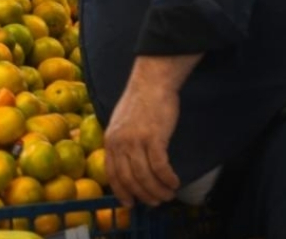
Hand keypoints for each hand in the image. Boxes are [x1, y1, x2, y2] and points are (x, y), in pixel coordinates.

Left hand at [104, 80, 180, 206]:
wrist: (151, 82)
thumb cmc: (139, 102)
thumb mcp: (120, 123)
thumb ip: (121, 143)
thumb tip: (127, 165)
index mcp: (110, 140)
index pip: (112, 174)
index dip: (121, 192)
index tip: (130, 203)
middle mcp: (120, 143)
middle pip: (129, 179)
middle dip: (143, 195)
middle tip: (156, 202)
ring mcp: (136, 140)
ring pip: (145, 176)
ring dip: (158, 190)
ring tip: (168, 194)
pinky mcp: (154, 137)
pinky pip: (160, 166)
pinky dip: (168, 178)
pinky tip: (175, 182)